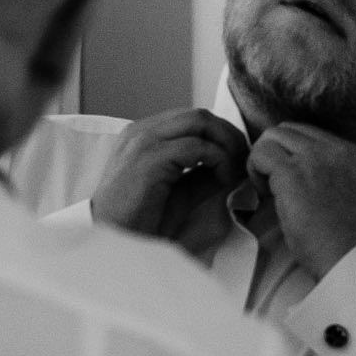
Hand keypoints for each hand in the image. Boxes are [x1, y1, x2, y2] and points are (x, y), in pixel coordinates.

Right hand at [90, 109, 249, 256]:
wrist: (112, 240)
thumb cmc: (140, 221)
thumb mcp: (179, 193)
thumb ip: (203, 175)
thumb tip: (234, 165)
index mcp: (144, 134)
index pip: (191, 119)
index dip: (221, 134)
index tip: (239, 158)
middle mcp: (142, 131)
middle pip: (198, 115)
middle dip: (229, 134)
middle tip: (244, 160)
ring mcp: (144, 141)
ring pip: (199, 121)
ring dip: (226, 144)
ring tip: (235, 170)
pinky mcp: (150, 158)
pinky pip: (197, 147)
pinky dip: (219, 160)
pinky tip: (223, 180)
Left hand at [246, 123, 355, 278]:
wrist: (351, 256)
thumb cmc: (346, 238)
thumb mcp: (350, 193)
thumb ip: (330, 174)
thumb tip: (299, 173)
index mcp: (350, 153)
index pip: (308, 133)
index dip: (289, 152)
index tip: (287, 179)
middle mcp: (334, 149)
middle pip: (287, 129)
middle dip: (272, 152)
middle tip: (271, 184)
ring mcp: (314, 158)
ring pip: (271, 136)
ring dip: (261, 160)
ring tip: (267, 190)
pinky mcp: (292, 174)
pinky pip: (260, 154)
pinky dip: (255, 171)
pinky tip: (264, 195)